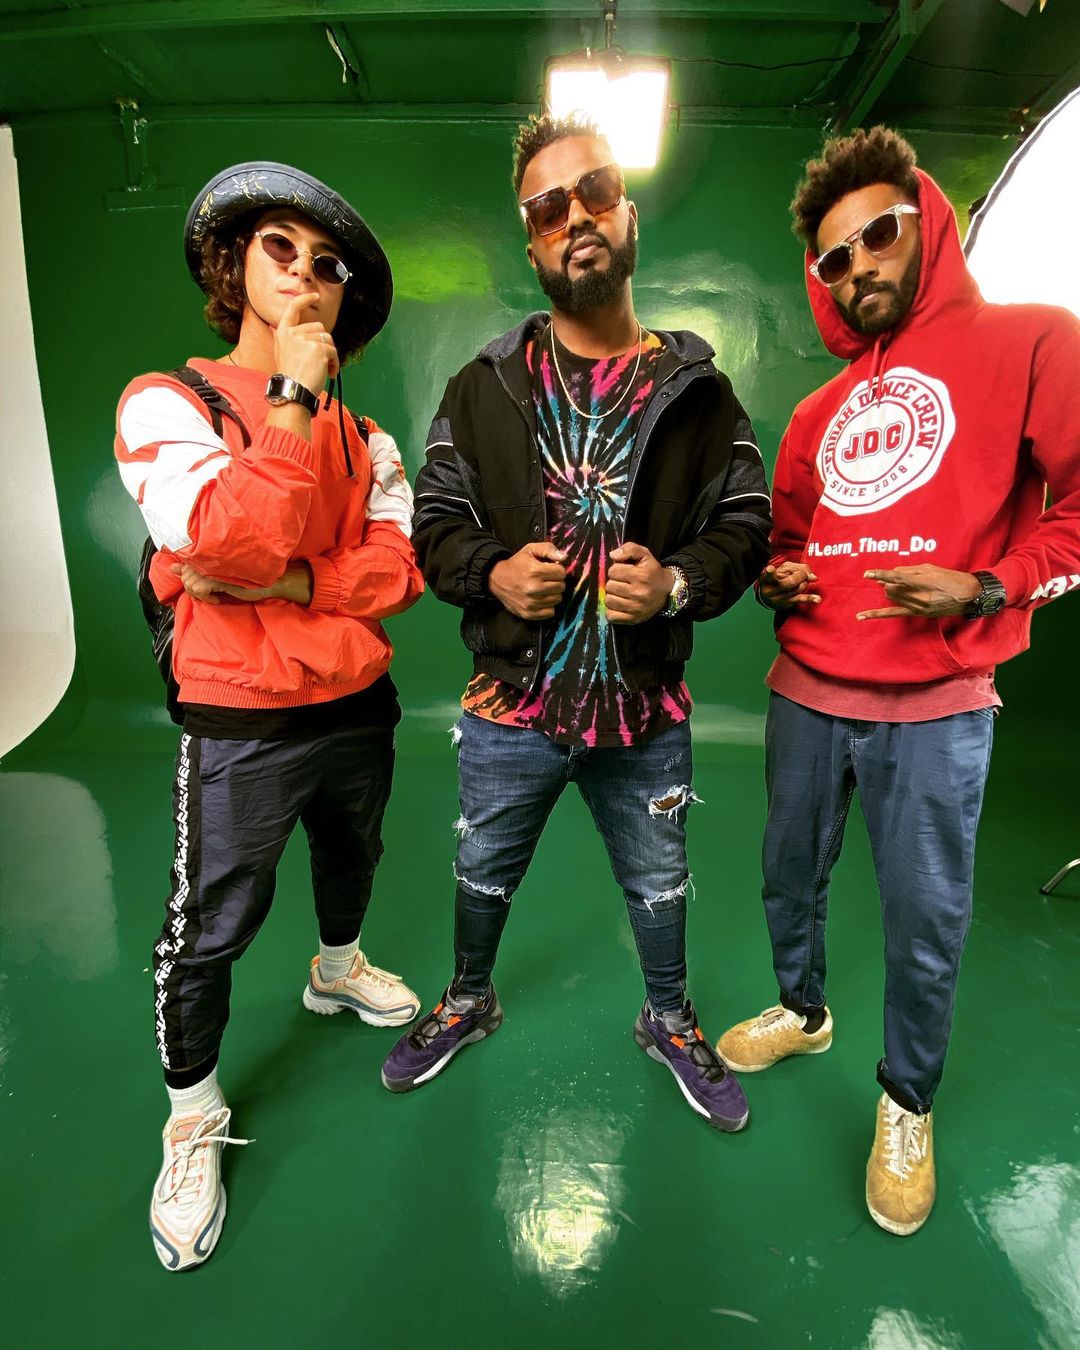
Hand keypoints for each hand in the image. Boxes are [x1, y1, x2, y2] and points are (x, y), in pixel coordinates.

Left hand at [171, 562, 312, 605]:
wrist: (270, 580)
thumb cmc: (247, 577)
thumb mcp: (217, 574)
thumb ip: (193, 569)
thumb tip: (171, 567)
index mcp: (207, 555)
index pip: (183, 565)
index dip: (186, 578)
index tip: (199, 586)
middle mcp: (209, 558)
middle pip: (184, 577)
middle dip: (193, 591)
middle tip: (208, 595)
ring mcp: (214, 567)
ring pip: (190, 584)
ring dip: (200, 595)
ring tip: (214, 596)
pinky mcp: (219, 577)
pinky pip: (200, 589)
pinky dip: (207, 598)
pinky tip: (218, 599)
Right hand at [273, 292, 338, 393]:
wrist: (293, 390)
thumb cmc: (290, 377)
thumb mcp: (282, 352)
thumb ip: (290, 339)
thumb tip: (296, 332)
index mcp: (283, 333)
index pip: (293, 309)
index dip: (304, 299)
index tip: (314, 295)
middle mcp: (293, 333)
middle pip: (319, 327)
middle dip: (323, 343)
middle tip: (321, 360)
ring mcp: (305, 340)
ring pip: (328, 339)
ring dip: (330, 355)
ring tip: (324, 369)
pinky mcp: (318, 349)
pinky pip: (334, 352)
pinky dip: (335, 363)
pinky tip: (329, 373)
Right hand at [488, 542, 566, 619]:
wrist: (497, 579)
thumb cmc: (517, 564)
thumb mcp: (530, 550)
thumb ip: (548, 549)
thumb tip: (564, 557)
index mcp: (535, 571)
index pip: (561, 573)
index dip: (557, 569)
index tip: (549, 569)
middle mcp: (533, 588)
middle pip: (561, 587)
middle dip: (556, 581)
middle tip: (546, 579)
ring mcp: (531, 603)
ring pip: (557, 599)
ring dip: (552, 593)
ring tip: (543, 588)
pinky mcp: (529, 614)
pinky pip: (550, 612)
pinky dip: (548, 606)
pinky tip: (541, 599)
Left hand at [606, 543, 671, 624]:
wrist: (666, 591)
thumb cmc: (651, 571)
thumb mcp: (644, 555)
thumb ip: (629, 549)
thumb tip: (613, 555)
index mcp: (641, 576)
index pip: (613, 571)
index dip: (616, 570)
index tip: (624, 572)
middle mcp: (639, 593)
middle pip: (609, 586)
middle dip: (614, 582)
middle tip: (623, 583)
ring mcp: (636, 608)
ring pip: (609, 600)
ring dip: (612, 596)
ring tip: (621, 593)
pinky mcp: (633, 619)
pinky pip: (611, 616)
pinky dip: (612, 610)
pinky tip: (619, 604)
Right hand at [758, 561, 818, 608]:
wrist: (768, 597)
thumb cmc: (779, 578)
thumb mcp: (785, 568)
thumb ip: (801, 568)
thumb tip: (814, 578)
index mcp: (766, 578)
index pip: (769, 575)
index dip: (770, 572)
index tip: (770, 569)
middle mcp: (771, 589)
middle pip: (791, 581)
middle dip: (801, 576)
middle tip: (800, 575)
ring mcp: (779, 598)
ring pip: (799, 589)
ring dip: (804, 583)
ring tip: (799, 582)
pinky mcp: (787, 603)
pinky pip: (801, 600)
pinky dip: (810, 598)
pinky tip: (817, 599)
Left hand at [858, 565, 980, 619]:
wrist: (969, 596)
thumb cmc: (951, 578)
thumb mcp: (931, 568)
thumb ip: (909, 570)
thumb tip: (892, 574)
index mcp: (923, 582)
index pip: (897, 578)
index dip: (881, 575)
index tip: (867, 574)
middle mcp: (919, 597)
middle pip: (893, 589)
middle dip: (891, 583)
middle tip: (900, 579)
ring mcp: (917, 607)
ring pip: (892, 598)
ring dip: (892, 591)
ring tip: (901, 586)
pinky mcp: (917, 614)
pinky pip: (893, 614)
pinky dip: (876, 614)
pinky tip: (861, 616)